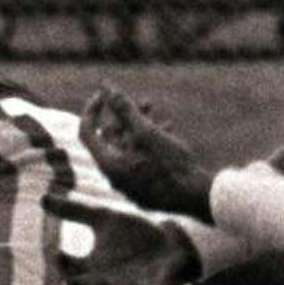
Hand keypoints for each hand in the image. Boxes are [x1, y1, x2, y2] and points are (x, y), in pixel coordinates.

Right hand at [42, 193, 198, 284]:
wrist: (173, 242)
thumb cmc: (137, 231)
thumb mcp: (105, 217)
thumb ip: (75, 210)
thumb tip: (42, 198)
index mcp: (90, 264)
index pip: (67, 267)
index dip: (61, 262)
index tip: (60, 253)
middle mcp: (101, 282)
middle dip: (75, 283)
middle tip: (78, 275)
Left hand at [79, 84, 215, 218]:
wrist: (196, 198)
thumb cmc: (170, 165)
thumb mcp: (146, 132)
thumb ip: (124, 109)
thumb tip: (106, 87)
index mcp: (109, 165)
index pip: (87, 132)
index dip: (92, 109)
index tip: (104, 94)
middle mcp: (115, 176)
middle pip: (110, 139)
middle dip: (124, 116)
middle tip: (142, 101)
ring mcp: (131, 184)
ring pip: (129, 148)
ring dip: (139, 126)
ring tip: (155, 110)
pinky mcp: (147, 187)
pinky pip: (141, 159)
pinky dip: (149, 142)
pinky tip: (168, 129)